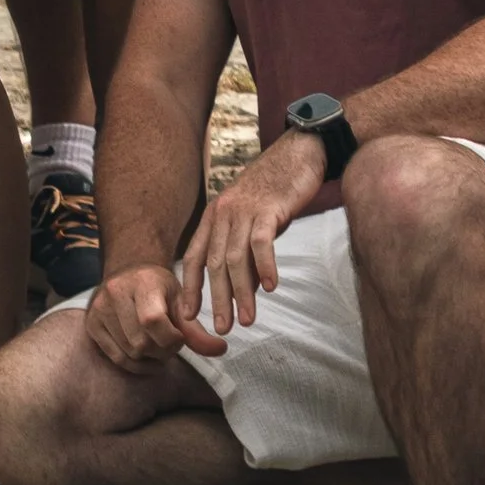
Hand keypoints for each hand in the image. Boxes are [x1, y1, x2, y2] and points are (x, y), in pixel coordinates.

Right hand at [87, 264, 220, 372]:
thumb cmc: (159, 289)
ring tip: (156, 346)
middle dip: (162, 351)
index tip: (178, 337)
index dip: (170, 339)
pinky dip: (135, 365)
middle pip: (142, 343)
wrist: (129, 272)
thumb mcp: (180, 302)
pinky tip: (144, 355)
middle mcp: (116, 291)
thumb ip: (197, 329)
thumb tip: (221, 349)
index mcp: (142, 282)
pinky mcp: (92, 322)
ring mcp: (100, 307)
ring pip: (130, 353)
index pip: (153, 321)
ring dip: (149, 359)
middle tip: (168, 344)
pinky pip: (116, 358)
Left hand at [178, 130, 326, 338]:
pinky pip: (262, 242)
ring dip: (241, 293)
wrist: (296, 154)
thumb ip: (246, 255)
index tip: (188, 315)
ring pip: (236, 258)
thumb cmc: (274, 193)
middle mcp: (224, 212)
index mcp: (215, 216)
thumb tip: (245, 293)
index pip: (196, 257)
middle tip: (222, 330)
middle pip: (215, 263)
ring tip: (247, 320)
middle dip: (217, 300)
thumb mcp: (253, 224)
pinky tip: (271, 288)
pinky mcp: (268, 208)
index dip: (191, 287)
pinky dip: (265, 266)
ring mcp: (245, 209)